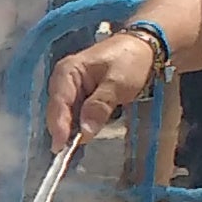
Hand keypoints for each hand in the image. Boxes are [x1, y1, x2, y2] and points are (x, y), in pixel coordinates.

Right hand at [45, 30, 165, 150]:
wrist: (144, 48)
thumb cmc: (131, 61)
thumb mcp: (117, 83)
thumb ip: (99, 106)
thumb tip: (85, 131)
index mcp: (67, 71)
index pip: (58, 102)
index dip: (58, 126)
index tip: (61, 147)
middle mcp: (63, 80)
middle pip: (57, 111)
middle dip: (63, 131)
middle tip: (69, 153)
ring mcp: (70, 89)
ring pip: (65, 116)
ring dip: (70, 131)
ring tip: (75, 149)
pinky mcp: (79, 97)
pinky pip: (74, 115)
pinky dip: (78, 126)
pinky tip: (84, 136)